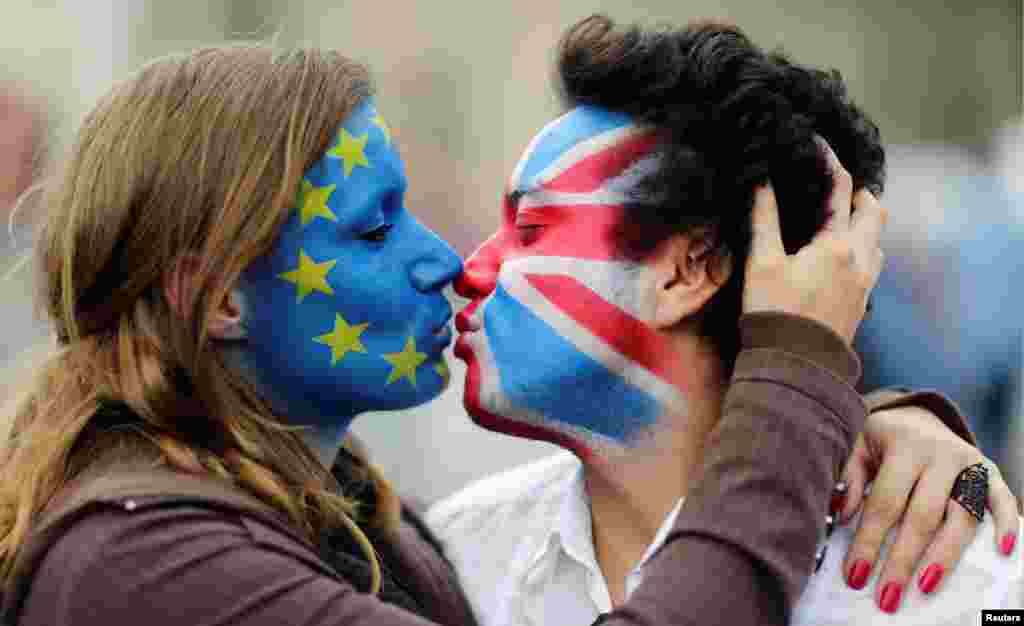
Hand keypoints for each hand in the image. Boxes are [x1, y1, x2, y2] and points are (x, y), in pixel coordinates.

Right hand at [744, 139, 886, 343]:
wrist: (795, 365)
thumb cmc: (774, 312)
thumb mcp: (761, 263)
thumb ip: (764, 220)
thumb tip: (761, 182)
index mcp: (838, 244)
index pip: (841, 188)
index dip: (829, 161)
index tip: (815, 144)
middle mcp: (861, 259)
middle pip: (875, 210)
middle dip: (858, 193)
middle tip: (833, 187)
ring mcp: (865, 282)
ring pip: (877, 238)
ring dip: (863, 222)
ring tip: (836, 219)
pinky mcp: (861, 301)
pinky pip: (871, 262)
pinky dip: (860, 246)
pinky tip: (837, 255)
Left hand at [836, 406, 1018, 612]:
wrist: (916, 414)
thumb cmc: (880, 439)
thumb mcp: (856, 447)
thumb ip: (848, 478)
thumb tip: (842, 515)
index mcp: (903, 446)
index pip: (885, 502)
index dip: (869, 541)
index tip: (856, 575)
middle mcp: (939, 453)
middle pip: (922, 516)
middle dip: (903, 560)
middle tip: (887, 595)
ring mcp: (968, 462)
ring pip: (961, 516)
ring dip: (944, 556)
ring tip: (925, 587)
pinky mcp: (989, 470)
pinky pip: (1001, 499)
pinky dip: (1006, 523)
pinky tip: (1000, 551)